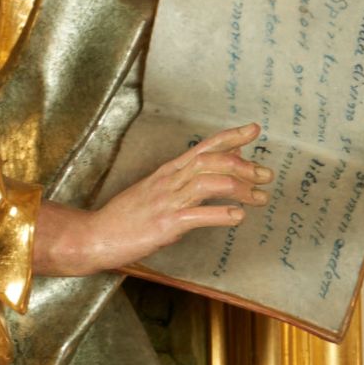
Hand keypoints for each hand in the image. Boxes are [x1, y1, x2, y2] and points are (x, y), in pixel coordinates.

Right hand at [38, 128, 266, 277]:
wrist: (97, 234)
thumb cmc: (126, 219)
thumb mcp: (155, 195)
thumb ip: (179, 190)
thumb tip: (204, 193)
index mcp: (170, 171)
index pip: (205, 146)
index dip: (231, 136)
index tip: (254, 130)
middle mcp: (171, 180)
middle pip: (213, 161)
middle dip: (244, 165)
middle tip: (266, 174)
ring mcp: (168, 201)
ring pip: (210, 183)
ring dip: (239, 188)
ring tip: (259, 197)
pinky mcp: (166, 224)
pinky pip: (198, 215)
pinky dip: (221, 214)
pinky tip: (238, 217)